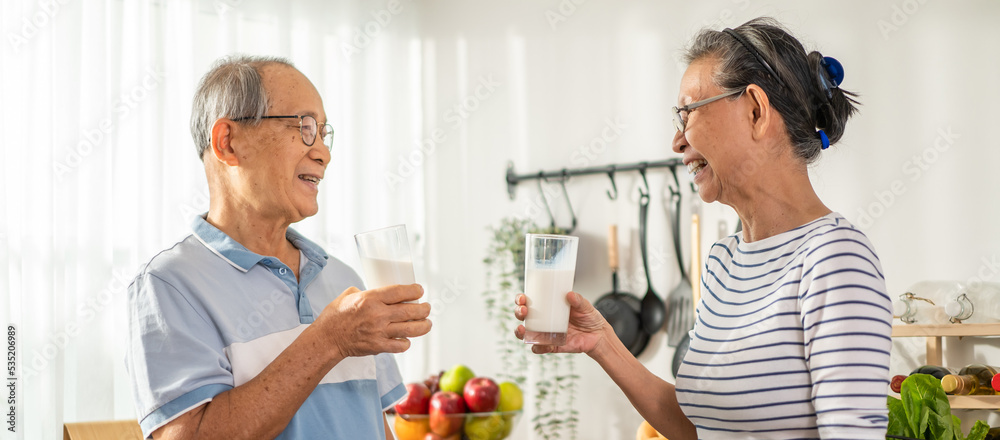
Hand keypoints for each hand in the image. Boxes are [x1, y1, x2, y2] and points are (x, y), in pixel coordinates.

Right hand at [316, 284, 431, 358]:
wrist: (326, 339)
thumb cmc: (335, 316)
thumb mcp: (349, 295)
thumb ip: (367, 292)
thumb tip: (380, 292)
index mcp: (371, 299)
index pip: (400, 292)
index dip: (414, 291)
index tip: (420, 291)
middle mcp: (377, 315)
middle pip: (410, 311)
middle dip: (424, 309)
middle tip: (427, 308)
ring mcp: (379, 332)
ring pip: (410, 329)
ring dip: (423, 326)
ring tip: (427, 324)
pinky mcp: (378, 346)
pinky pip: (400, 345)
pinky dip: (406, 342)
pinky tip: (407, 339)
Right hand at [514, 291, 609, 354]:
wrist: (599, 335)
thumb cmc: (589, 317)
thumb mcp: (585, 305)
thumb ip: (578, 300)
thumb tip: (569, 294)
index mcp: (548, 307)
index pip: (529, 301)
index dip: (520, 299)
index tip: (522, 298)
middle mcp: (544, 320)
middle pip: (523, 316)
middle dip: (518, 313)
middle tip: (523, 311)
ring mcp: (546, 333)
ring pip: (527, 333)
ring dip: (520, 332)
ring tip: (522, 329)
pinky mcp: (552, 346)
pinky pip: (540, 348)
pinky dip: (537, 347)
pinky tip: (538, 345)